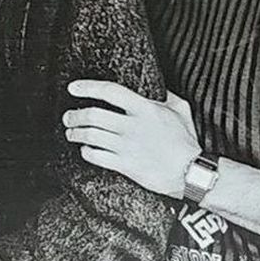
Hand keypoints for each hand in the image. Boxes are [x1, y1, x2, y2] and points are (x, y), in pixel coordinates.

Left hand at [63, 80, 199, 197]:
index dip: (88, 87)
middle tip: (68, 116)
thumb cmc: (186, 142)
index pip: (110, 92)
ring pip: (90, 135)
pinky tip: (86, 149)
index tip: (73, 88)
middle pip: (93, 115)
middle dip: (75, 115)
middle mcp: (132, 126)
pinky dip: (86, 152)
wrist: (191, 173)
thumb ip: (167, 96)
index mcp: (144, 109)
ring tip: (71, 132)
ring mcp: (126, 146)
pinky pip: (96, 156)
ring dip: (75, 133)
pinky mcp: (124, 165)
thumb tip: (159, 88)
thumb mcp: (180, 111)